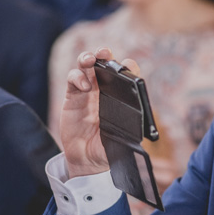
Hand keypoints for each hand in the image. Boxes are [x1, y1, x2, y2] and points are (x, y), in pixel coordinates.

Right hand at [60, 48, 140, 177]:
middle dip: (104, 53)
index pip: (127, 74)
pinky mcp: (72, 97)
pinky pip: (73, 79)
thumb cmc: (110, 149)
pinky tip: (84, 87)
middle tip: (104, 53)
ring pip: (86, 65)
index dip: (128, 67)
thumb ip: (131, 130)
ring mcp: (87, 91)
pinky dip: (77, 77)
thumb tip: (141, 124)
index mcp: (122, 96)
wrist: (88, 161)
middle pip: (104, 62)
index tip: (129, 67)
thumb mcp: (125, 140)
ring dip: (87, 58)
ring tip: (90, 61)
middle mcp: (105, 89)